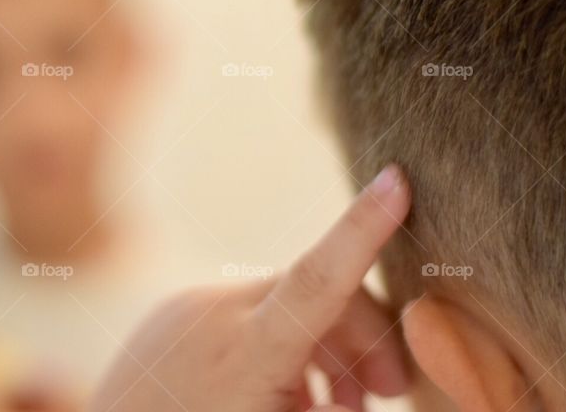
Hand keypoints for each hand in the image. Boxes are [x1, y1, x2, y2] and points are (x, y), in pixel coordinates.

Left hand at [89, 165, 411, 411]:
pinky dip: (276, 346)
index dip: (362, 228)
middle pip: (317, 297)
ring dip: (321, 347)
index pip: (317, 279)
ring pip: (282, 305)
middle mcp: (212, 317)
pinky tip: (284, 392)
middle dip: (364, 337)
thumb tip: (349, 404)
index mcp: (244, 357)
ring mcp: (186, 309)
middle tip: (390, 391)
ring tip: (338, 403)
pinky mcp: (170, 313)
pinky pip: (243, 315)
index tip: (396, 177)